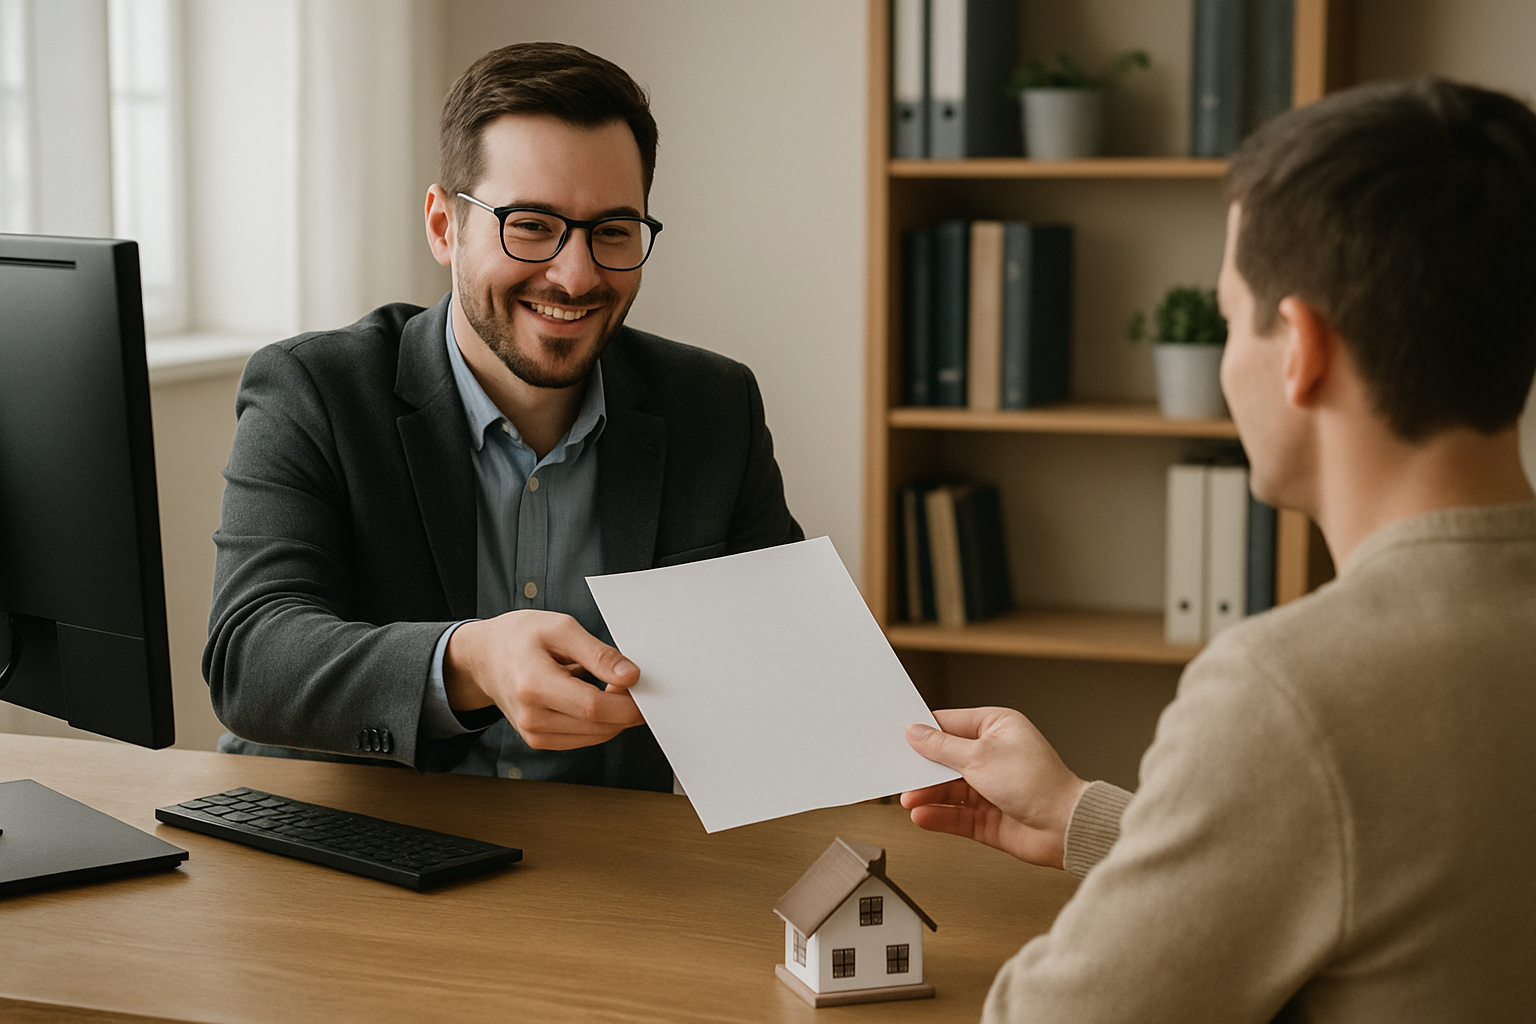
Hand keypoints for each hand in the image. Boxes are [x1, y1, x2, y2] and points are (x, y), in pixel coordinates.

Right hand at [443, 610, 643, 749]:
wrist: (485, 657)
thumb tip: (630, 675)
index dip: (627, 703)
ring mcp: (534, 734)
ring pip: (596, 736)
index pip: (593, 707)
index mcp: (534, 685)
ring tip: (610, 687)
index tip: (644, 688)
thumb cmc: (519, 637)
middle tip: (633, 684)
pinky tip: (593, 699)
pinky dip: (599, 722)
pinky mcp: (540, 741)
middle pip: (598, 726)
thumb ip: (598, 653)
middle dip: (626, 709)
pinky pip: (584, 738)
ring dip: (614, 717)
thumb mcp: (560, 628)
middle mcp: (532, 717)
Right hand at [901, 707, 1087, 868]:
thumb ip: (943, 747)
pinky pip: (956, 814)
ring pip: (949, 789)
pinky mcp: (989, 816)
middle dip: (923, 768)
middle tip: (900, 773)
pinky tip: (923, 815)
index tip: (899, 738)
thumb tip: (917, 733)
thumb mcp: (980, 756)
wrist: (1065, 827)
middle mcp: (993, 755)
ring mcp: (991, 787)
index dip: (925, 732)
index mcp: (996, 727)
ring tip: (909, 799)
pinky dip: (939, 815)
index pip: (950, 725)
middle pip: (946, 759)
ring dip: (928, 794)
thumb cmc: (1039, 782)